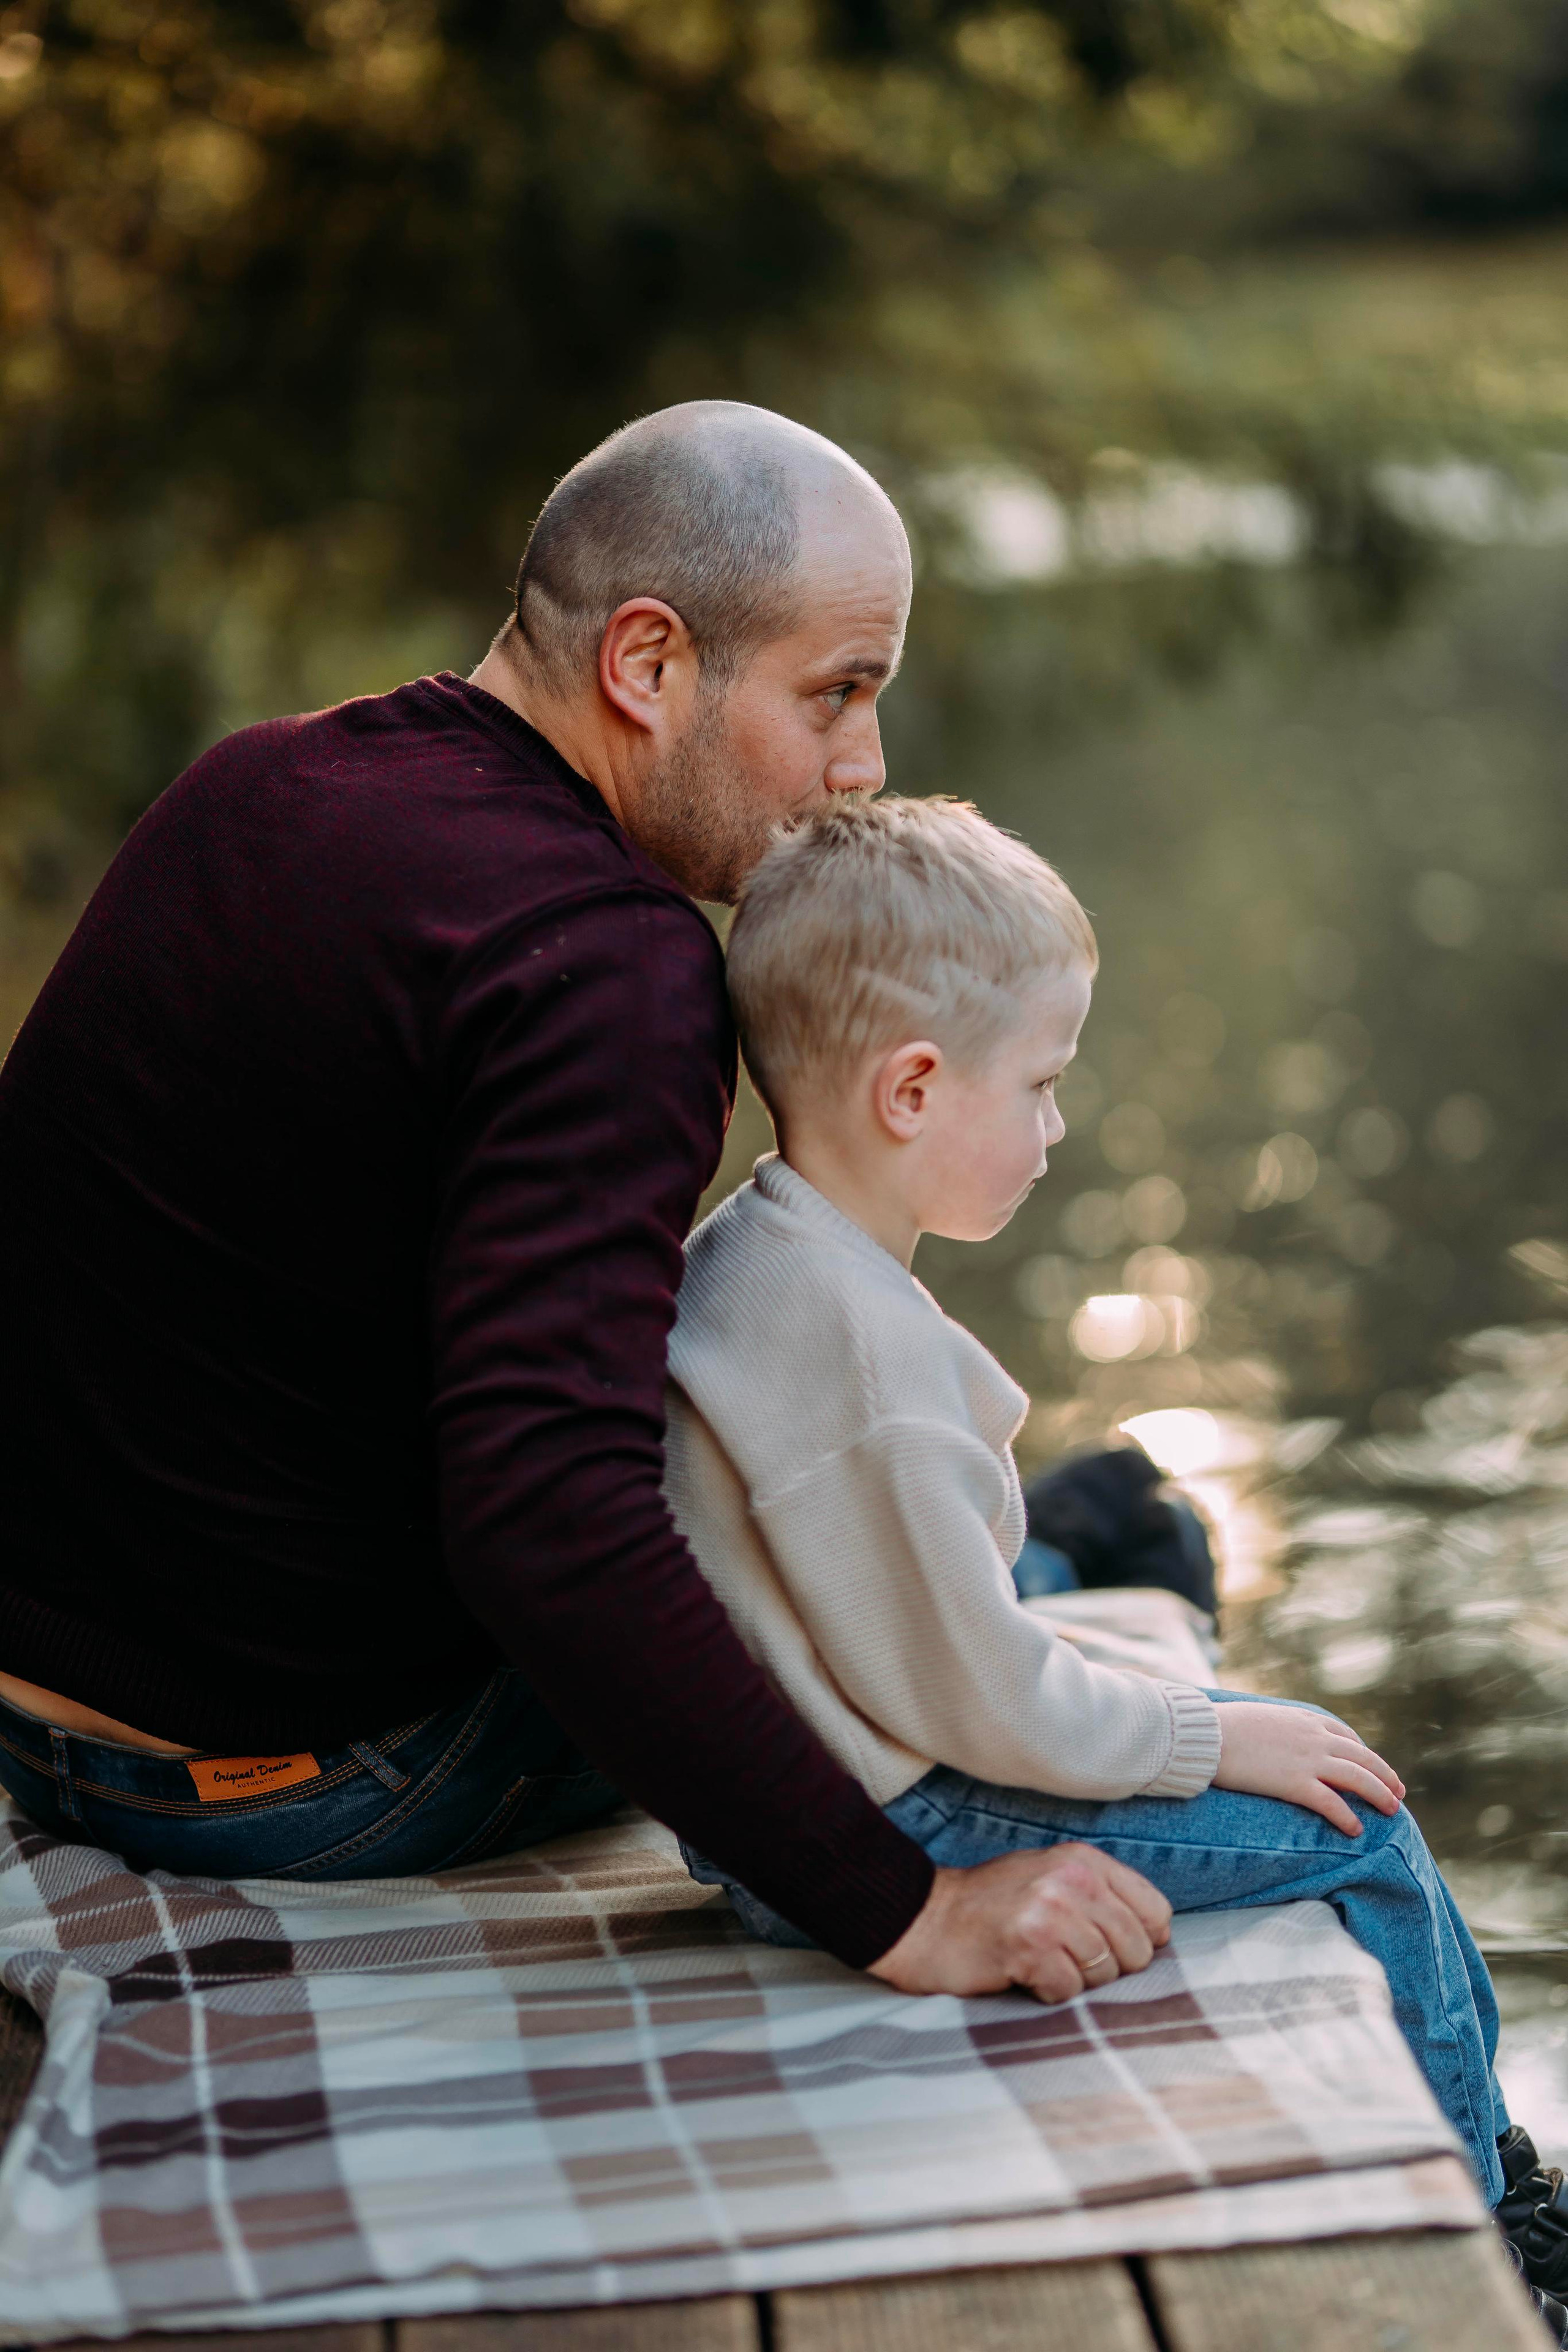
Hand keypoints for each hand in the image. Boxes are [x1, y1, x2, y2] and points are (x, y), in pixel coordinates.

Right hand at [868, 1843, 1171, 2003]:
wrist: (924, 1919)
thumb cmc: (991, 1905)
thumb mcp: (1050, 1878)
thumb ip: (1103, 1896)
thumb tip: (1160, 1935)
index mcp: (1083, 1860)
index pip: (1156, 1911)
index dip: (1141, 1940)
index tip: (1109, 1946)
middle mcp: (1072, 1880)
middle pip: (1137, 1950)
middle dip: (1107, 1966)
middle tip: (1063, 1955)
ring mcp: (1050, 1912)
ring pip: (1105, 1974)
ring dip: (1074, 1979)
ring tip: (1038, 1959)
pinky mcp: (1029, 1947)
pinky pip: (1069, 1991)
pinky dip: (1048, 1991)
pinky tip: (1022, 1972)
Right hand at [1211, 1700, 1404, 1834]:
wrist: (1205, 1734)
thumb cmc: (1221, 1727)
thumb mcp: (1258, 1717)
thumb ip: (1278, 1728)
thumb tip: (1276, 1740)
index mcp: (1304, 1720)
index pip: (1347, 1736)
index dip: (1366, 1753)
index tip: (1375, 1767)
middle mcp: (1314, 1738)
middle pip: (1362, 1757)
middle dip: (1384, 1775)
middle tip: (1398, 1792)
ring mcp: (1307, 1760)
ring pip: (1357, 1778)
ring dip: (1379, 1794)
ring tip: (1393, 1810)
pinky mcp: (1295, 1783)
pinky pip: (1331, 1803)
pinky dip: (1347, 1817)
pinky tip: (1356, 1829)